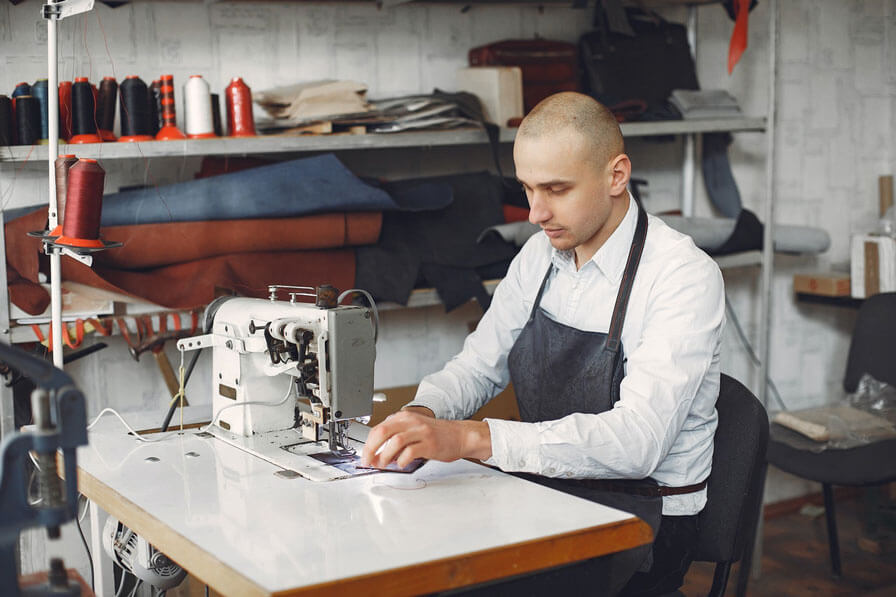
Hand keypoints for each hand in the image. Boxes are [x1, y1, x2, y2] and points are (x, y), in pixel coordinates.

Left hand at [361, 409, 491, 468]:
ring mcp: (421, 432)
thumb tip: (377, 454)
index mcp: (405, 418)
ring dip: (385, 455)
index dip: (368, 443)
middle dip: (371, 448)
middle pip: (383, 431)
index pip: (379, 427)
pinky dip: (402, 460)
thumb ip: (396, 438)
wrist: (460, 435)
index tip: (365, 455)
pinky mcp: (430, 444)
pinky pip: (411, 452)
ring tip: (383, 464)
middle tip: (368, 461)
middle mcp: (412, 422)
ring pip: (395, 441)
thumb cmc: (437, 435)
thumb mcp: (414, 430)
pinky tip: (401, 464)